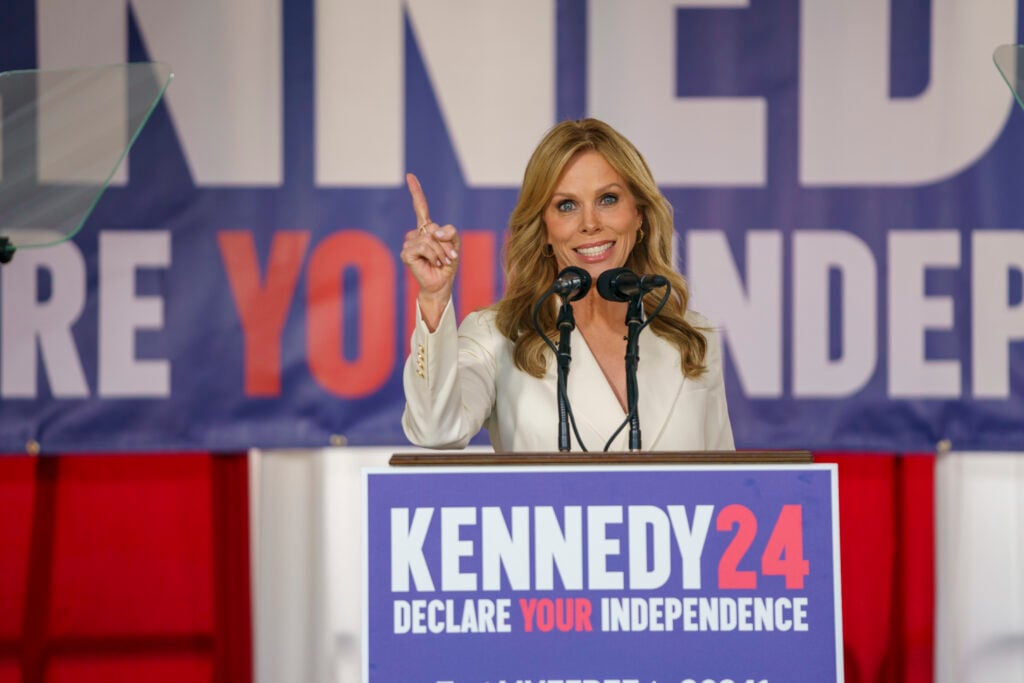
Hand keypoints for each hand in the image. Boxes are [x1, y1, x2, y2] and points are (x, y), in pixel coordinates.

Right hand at [400, 173, 459, 325]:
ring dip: (441, 251)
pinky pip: (424, 246)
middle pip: (434, 228)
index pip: (420, 207)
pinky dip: (434, 255)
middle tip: (449, 257)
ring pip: (430, 238)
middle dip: (446, 243)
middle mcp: (416, 234)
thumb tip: (434, 232)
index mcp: (427, 229)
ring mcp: (409, 243)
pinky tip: (434, 263)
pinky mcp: (406, 254)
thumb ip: (449, 232)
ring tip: (441, 261)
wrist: (442, 284)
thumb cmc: (447, 264)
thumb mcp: (454, 244)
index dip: (416, 192)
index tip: (410, 176)